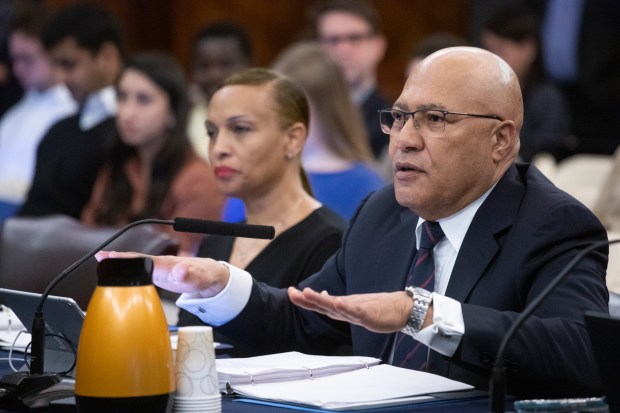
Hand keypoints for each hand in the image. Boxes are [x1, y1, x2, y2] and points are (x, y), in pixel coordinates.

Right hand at [95, 251, 229, 297]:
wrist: (210, 276)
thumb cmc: (204, 276)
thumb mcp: (199, 279)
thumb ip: (189, 275)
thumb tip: (180, 270)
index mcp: (167, 264)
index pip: (143, 260)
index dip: (126, 259)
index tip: (109, 257)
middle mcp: (161, 264)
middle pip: (136, 259)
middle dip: (117, 258)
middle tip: (99, 257)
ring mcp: (159, 268)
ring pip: (137, 264)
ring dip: (120, 263)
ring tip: (102, 261)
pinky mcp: (159, 274)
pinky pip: (141, 271)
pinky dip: (129, 270)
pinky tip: (118, 273)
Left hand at [287, 287, 412, 333]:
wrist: (400, 309)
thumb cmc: (378, 308)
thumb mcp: (353, 306)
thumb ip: (337, 304)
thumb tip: (322, 294)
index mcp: (342, 306)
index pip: (320, 303)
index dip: (305, 299)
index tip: (291, 292)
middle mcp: (346, 306)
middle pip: (323, 302)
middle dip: (307, 298)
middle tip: (292, 292)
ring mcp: (357, 309)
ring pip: (336, 305)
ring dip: (322, 299)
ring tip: (309, 293)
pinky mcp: (368, 313)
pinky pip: (356, 310)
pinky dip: (346, 307)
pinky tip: (338, 303)